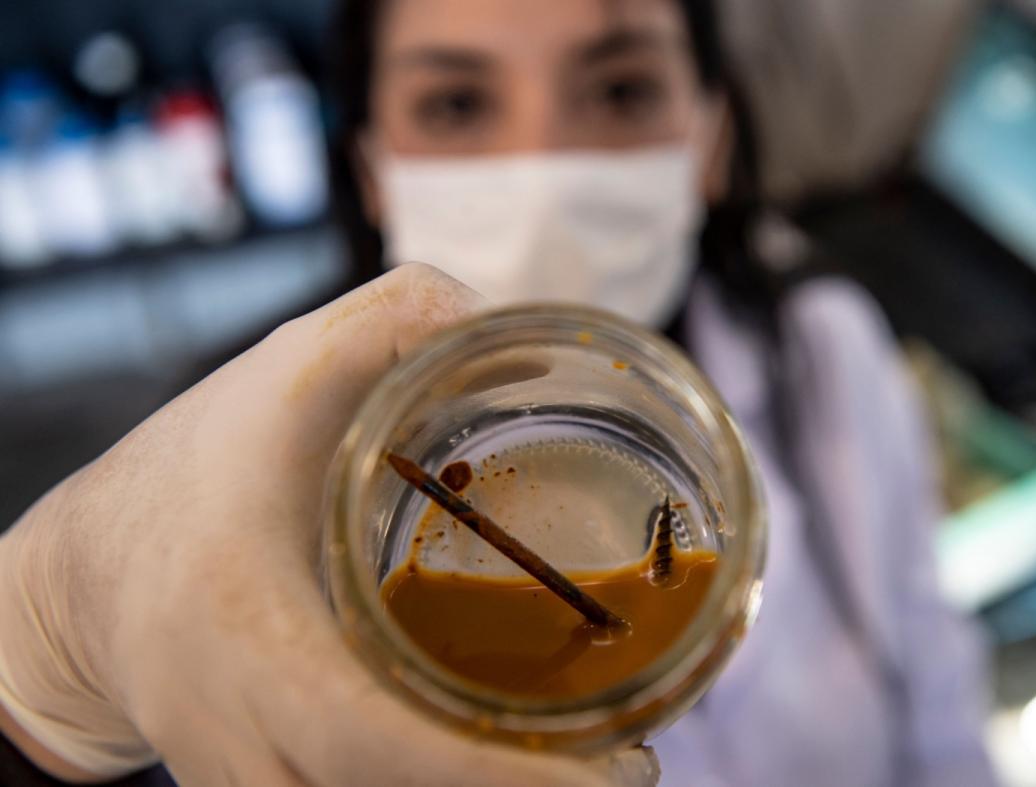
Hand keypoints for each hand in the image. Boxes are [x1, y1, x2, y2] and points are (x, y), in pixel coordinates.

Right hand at [0, 264, 658, 785]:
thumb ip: (401, 322)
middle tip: (624, 772)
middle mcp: (244, 741)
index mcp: (256, 640)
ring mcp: (246, 785)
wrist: (86, 577)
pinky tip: (493, 763)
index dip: (502, 776)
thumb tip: (530, 334)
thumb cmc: (185, 474)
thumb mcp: (285, 371)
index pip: (384, 742)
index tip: (615, 772)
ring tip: (579, 771)